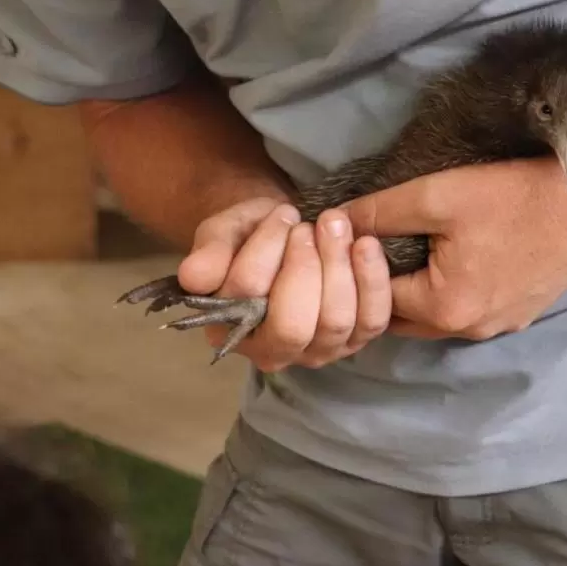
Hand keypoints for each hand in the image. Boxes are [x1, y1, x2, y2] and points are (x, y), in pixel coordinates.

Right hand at [176, 197, 391, 369]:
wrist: (288, 232)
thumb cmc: (251, 235)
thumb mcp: (224, 232)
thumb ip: (210, 251)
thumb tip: (194, 276)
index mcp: (228, 328)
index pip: (246, 296)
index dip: (266, 250)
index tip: (281, 214)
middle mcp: (273, 351)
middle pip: (293, 325)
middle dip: (306, 267)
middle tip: (309, 225)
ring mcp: (318, 350)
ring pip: (334, 322)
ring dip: (339, 266)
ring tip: (335, 224)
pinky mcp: (356, 337)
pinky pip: (372, 319)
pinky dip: (373, 280)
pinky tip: (367, 244)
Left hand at [342, 131, 566, 340]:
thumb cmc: (514, 195)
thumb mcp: (437, 194)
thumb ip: (379, 211)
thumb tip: (334, 219)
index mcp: (444, 309)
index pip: (375, 299)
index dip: (356, 268)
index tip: (350, 238)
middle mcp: (470, 330)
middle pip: (405, 317)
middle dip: (382, 286)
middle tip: (372, 245)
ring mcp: (500, 325)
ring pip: (437, 316)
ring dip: (418, 289)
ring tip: (408, 247)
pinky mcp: (521, 312)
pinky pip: (470, 310)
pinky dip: (452, 289)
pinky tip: (454, 254)